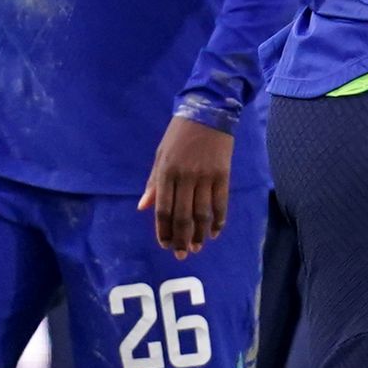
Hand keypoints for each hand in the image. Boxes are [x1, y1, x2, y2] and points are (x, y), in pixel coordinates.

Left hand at [139, 116, 233, 259]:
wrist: (209, 111)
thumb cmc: (180, 133)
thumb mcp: (160, 154)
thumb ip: (153, 182)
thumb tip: (143, 207)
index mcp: (166, 172)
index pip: (163, 210)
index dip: (163, 231)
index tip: (165, 245)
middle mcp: (185, 178)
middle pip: (183, 217)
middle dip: (182, 239)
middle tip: (182, 255)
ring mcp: (205, 177)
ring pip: (202, 214)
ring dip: (200, 234)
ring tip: (198, 247)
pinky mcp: (223, 175)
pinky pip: (221, 203)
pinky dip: (219, 220)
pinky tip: (216, 231)